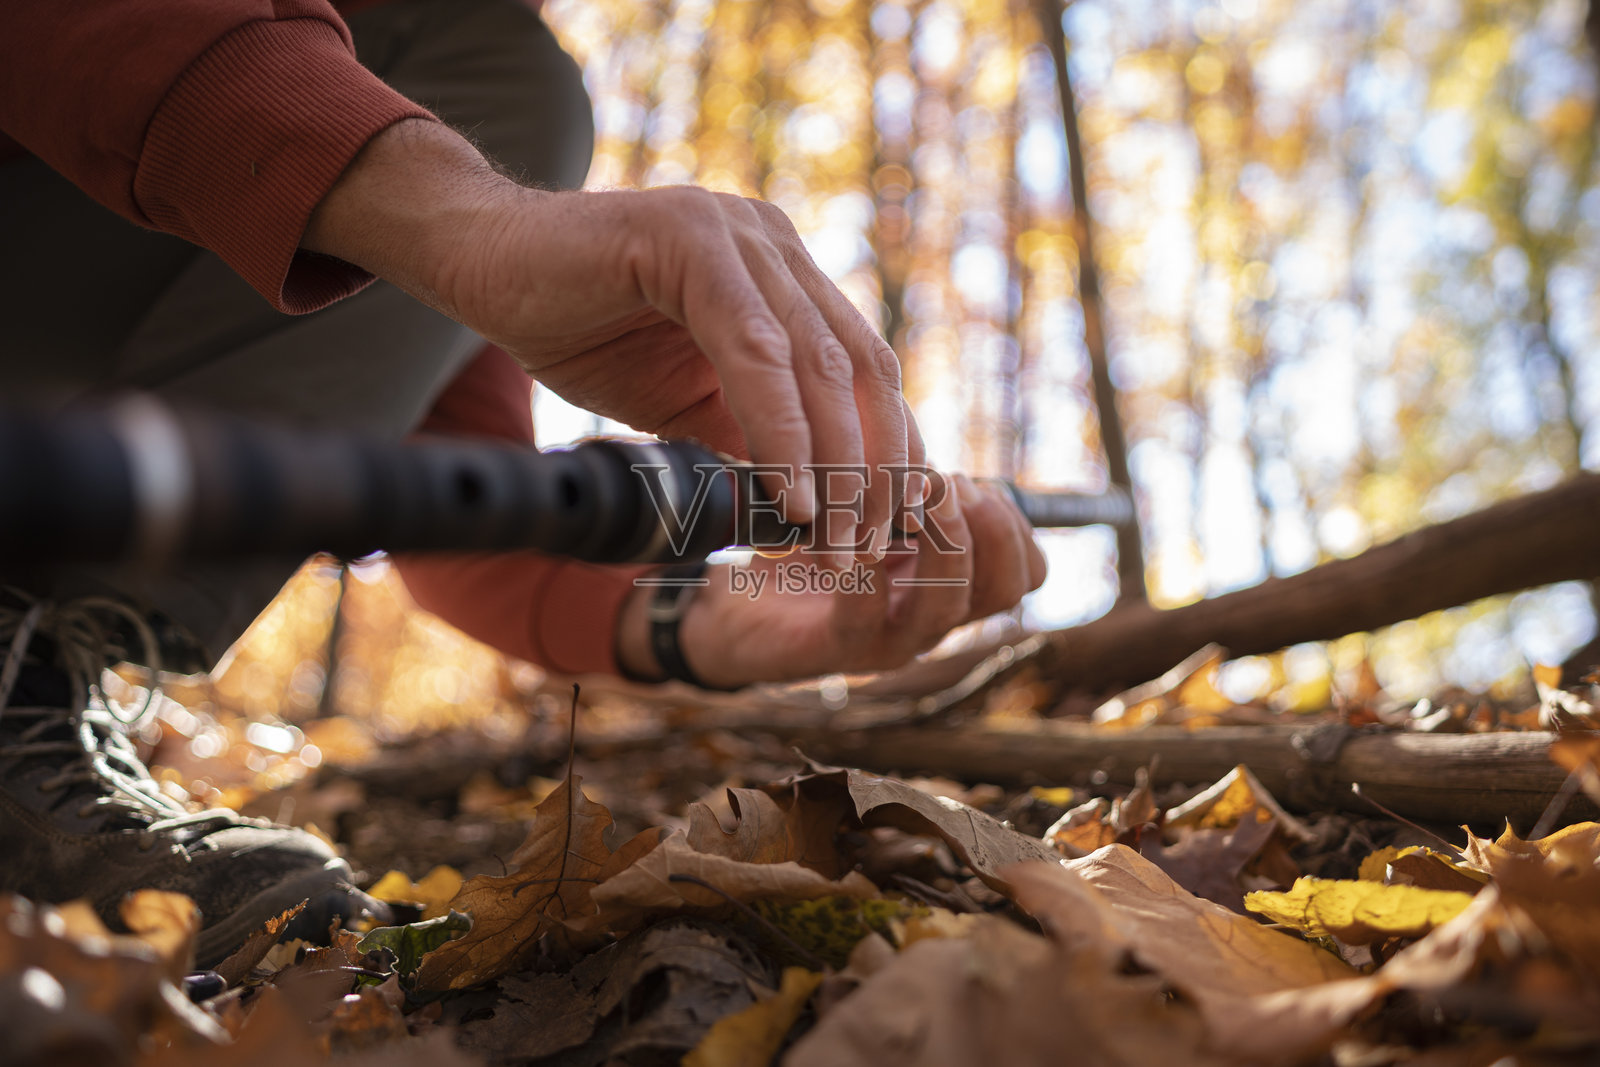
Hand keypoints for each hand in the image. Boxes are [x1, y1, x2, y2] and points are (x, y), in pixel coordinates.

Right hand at [304, 119, 924, 551]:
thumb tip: (809, 510)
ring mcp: (738, 234)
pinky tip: (790, 495)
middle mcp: (775, 247)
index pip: (865, 371)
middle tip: (869, 549)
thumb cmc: (578, 327)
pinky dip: (779, 429)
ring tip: (836, 539)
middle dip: (876, 467)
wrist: (480, 261)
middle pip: (861, 368)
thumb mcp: (684, 401)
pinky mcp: (692, 238)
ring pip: (818, 362)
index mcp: (785, 278)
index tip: (891, 528)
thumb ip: (747, 435)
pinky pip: (754, 349)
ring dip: (836, 463)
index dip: (888, 451)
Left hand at [616, 474, 1048, 688]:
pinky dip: (866, 577)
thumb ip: (910, 488)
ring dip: (940, 549)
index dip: (1016, 525)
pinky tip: (852, 541)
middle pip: (1004, 590)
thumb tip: (949, 459)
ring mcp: (884, 642)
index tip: (977, 483)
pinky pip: (868, 620)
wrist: (719, 597)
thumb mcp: (866, 506)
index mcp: (943, 580)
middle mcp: (926, 615)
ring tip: (916, 503)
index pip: (1026, 570)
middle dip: (991, 530)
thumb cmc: (797, 544)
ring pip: (947, 611)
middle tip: (953, 485)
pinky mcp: (831, 651)